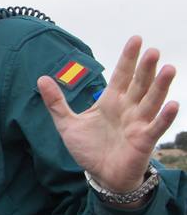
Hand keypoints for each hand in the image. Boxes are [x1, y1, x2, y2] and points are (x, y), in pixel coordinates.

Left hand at [39, 36, 177, 198]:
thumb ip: (56, 102)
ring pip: (152, 101)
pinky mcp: (144, 140)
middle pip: (139, 84)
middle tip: (152, 50)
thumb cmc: (89, 149)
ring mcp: (138, 123)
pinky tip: (173, 105)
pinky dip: (165, 117)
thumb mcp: (67, 124)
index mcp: (111, 101)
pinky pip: (156, 127)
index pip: (122, 75)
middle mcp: (128, 108)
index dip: (128, 58)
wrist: (101, 175)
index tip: (136, 39)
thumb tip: (41, 78)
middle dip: (145, 68)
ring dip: (160, 86)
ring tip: (168, 68)